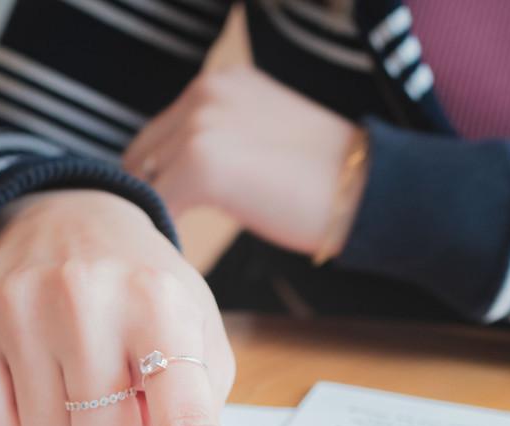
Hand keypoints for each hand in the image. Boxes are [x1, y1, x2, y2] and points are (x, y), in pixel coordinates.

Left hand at [122, 65, 363, 256]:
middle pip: (142, 156)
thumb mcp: (263, 134)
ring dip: (158, 218)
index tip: (174, 212)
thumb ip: (221, 140)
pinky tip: (187, 257)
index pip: (161, 133)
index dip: (161, 177)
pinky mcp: (200, 165)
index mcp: (218, 84)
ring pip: (145, 184)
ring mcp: (199, 126)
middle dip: (152, 197)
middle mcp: (203, 94)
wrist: (367, 190)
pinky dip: (167, 236)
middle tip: (171, 237)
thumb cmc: (326, 179)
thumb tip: (179, 177)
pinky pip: (158, 209)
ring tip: (179, 250)